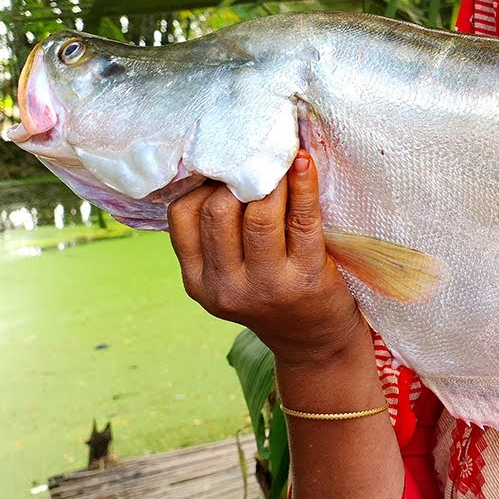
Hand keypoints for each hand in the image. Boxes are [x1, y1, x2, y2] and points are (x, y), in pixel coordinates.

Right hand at [167, 150, 365, 365]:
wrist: (316, 344)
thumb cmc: (274, 294)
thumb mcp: (230, 275)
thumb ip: (217, 236)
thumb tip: (221, 163)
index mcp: (198, 281)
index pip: (182, 215)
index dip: (203, 181)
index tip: (226, 162)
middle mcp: (226, 286)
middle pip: (218, 211)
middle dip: (238, 176)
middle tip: (258, 155)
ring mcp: (266, 285)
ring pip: (259, 213)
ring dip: (272, 178)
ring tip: (282, 157)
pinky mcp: (307, 278)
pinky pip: (301, 219)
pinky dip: (303, 184)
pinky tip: (303, 162)